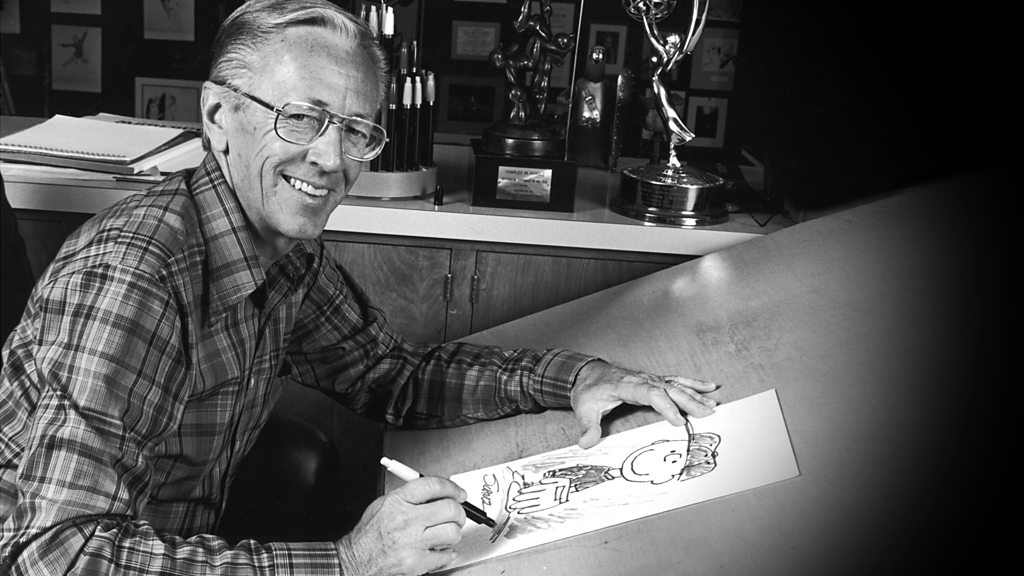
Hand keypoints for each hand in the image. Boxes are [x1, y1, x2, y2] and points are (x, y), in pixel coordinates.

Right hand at [336, 476, 466, 575]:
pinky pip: (446, 555)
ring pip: (452, 532)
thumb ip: (409, 496)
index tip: (459, 493)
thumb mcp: (383, 504)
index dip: (452, 488)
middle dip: (459, 512)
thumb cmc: (369, 535)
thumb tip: (437, 491)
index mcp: (398, 502)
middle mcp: (406, 520)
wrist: (354, 561)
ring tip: (446, 534)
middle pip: (449, 508)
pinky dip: (447, 553)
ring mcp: (412, 543)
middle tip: (457, 515)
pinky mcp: (416, 563)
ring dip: (454, 533)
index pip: (433, 486)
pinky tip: (439, 550)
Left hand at [507, 472, 569, 514]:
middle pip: (530, 497)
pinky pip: (536, 509)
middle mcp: (544, 495)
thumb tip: (541, 481)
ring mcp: (545, 501)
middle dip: (520, 500)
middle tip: (511, 503)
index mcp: (546, 488)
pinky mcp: (547, 506)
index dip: (525, 491)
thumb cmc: (564, 485)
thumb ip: (549, 480)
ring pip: (531, 503)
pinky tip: (521, 512)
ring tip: (513, 507)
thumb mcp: (557, 479)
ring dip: (521, 505)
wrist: (571, 493)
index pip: (533, 489)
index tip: (518, 493)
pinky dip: (528, 510)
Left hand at [571, 360, 717, 448]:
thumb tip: (586, 443)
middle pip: (668, 389)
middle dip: (689, 401)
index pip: (649, 393)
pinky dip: (693, 384)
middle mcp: (641, 380)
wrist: (588, 373)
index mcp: (625, 385)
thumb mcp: (583, 408)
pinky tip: (709, 387)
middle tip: (707, 413)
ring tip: (713, 404)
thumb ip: (587, 426)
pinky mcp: (654, 381)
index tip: (679, 421)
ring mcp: (649, 379)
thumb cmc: (588, 390)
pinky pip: (676, 381)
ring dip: (695, 394)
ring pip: (676, 385)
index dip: (665, 406)